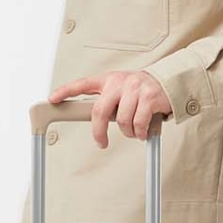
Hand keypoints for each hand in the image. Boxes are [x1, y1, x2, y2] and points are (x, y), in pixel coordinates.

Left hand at [48, 71, 174, 147]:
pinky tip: (142, 132)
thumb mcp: (122, 89)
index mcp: (109, 79)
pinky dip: (139, 133)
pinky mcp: (149, 98)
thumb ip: (108, 100)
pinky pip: (138, 123)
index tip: (53, 98)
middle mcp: (120, 82)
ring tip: (133, 131)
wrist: (169, 82)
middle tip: (101, 142)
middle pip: (99, 111)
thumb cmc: (141, 90)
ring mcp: (135, 89)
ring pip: (121, 121)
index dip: (66, 91)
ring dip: (127, 132)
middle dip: (98, 132)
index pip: (83, 84)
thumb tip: (95, 120)